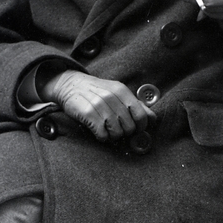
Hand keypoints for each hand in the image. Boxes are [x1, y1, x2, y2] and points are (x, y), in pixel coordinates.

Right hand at [39, 69, 154, 142]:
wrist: (70, 85)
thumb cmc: (97, 91)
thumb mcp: (118, 93)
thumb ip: (136, 105)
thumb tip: (153, 119)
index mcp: (122, 91)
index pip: (141, 116)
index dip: (141, 127)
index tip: (135, 129)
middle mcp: (111, 97)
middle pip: (129, 127)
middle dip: (125, 132)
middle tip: (117, 128)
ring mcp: (99, 105)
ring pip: (117, 133)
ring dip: (113, 136)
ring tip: (107, 129)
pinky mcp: (87, 114)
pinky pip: (102, 135)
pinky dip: (102, 137)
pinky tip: (98, 130)